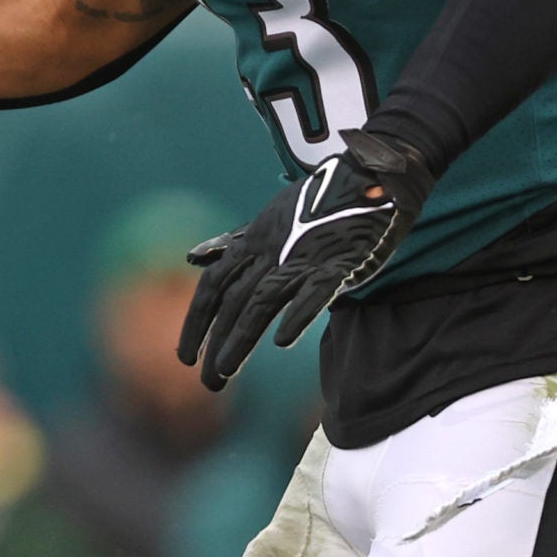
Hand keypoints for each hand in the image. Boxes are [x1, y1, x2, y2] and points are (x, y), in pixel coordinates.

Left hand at [176, 130, 431, 390]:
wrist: (372, 174)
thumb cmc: (319, 203)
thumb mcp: (268, 221)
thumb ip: (234, 244)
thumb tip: (193, 257)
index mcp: (254, 242)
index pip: (213, 286)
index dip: (196, 321)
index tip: (184, 356)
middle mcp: (271, 250)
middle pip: (231, 300)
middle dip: (213, 341)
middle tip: (204, 382)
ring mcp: (303, 256)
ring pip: (263, 301)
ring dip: (240, 338)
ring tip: (224, 372)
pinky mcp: (340, 263)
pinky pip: (315, 290)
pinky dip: (298, 313)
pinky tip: (283, 341)